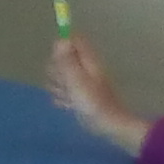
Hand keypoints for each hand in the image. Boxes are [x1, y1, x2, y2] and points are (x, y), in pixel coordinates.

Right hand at [46, 35, 149, 153]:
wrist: (106, 124)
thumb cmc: (92, 101)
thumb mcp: (77, 79)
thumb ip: (67, 60)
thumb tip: (61, 39)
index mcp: (87, 60)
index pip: (72, 40)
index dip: (61, 47)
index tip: (58, 60)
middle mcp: (83, 67)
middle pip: (61, 58)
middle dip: (56, 71)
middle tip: (64, 83)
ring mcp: (80, 81)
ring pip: (58, 76)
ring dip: (57, 86)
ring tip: (68, 97)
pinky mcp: (76, 95)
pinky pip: (61, 91)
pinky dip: (61, 97)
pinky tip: (68, 105)